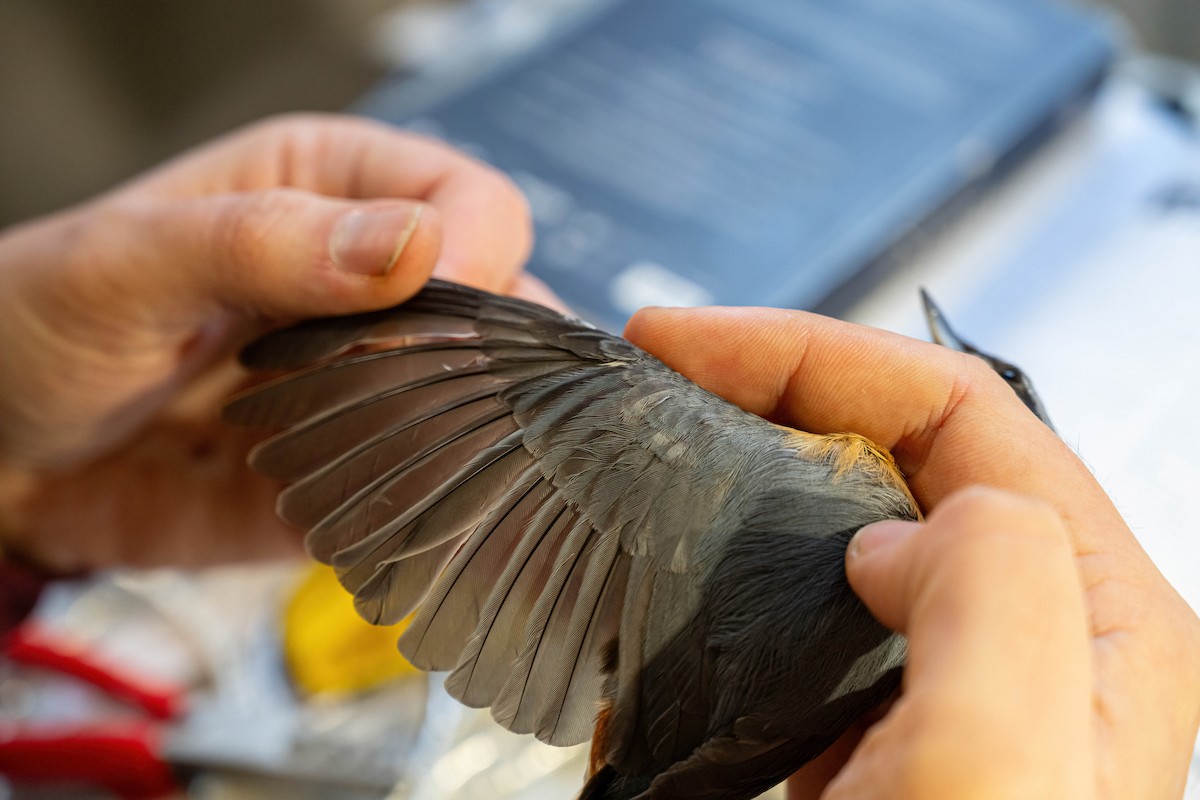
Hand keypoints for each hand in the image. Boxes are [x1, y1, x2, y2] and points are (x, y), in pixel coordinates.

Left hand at [0, 114, 543, 569]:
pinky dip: (430, 511)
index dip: (471, 255)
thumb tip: (411, 244)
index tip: (425, 308)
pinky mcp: (363, 474)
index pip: (473, 206)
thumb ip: (263, 240)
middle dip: (480, 362)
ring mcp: (378, 387)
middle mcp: (377, 288)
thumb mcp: (127, 260)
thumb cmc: (38, 322)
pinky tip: (385, 517)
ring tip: (387, 461)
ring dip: (461, 442)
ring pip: (488, 409)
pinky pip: (432, 493)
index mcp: (337, 191)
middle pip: (503, 312)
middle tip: (405, 399)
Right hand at [625, 306, 1199, 798]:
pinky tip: (654, 588)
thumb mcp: (991, 778)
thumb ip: (999, 609)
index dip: (812, 353)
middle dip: (768, 387)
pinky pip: (784, 598)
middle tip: (659, 369)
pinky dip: (710, 568)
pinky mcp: (858, 718)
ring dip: (736, 466)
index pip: (956, 414)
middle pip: (892, 447)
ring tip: (649, 450)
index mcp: (1090, 618)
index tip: (684, 342)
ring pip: (831, 513)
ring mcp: (932, 674)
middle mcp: (1023, 631)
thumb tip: (911, 524)